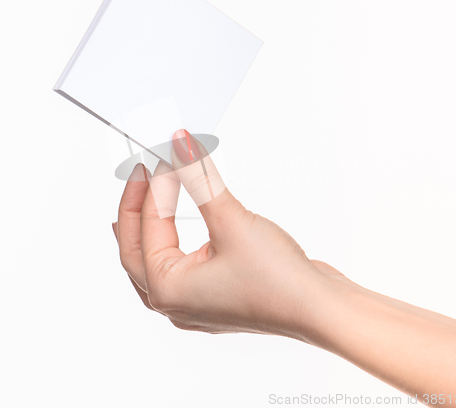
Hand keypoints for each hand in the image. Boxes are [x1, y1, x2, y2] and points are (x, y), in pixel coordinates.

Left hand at [111, 129, 343, 339]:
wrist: (319, 309)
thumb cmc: (276, 281)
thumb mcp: (231, 221)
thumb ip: (200, 180)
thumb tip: (181, 145)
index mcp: (168, 289)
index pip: (148, 226)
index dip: (153, 185)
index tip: (163, 156)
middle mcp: (175, 302)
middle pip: (135, 251)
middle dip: (135, 210)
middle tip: (140, 176)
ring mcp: (196, 303)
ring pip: (153, 264)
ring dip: (146, 232)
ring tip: (139, 208)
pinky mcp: (215, 296)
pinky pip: (177, 269)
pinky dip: (169, 246)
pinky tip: (173, 239)